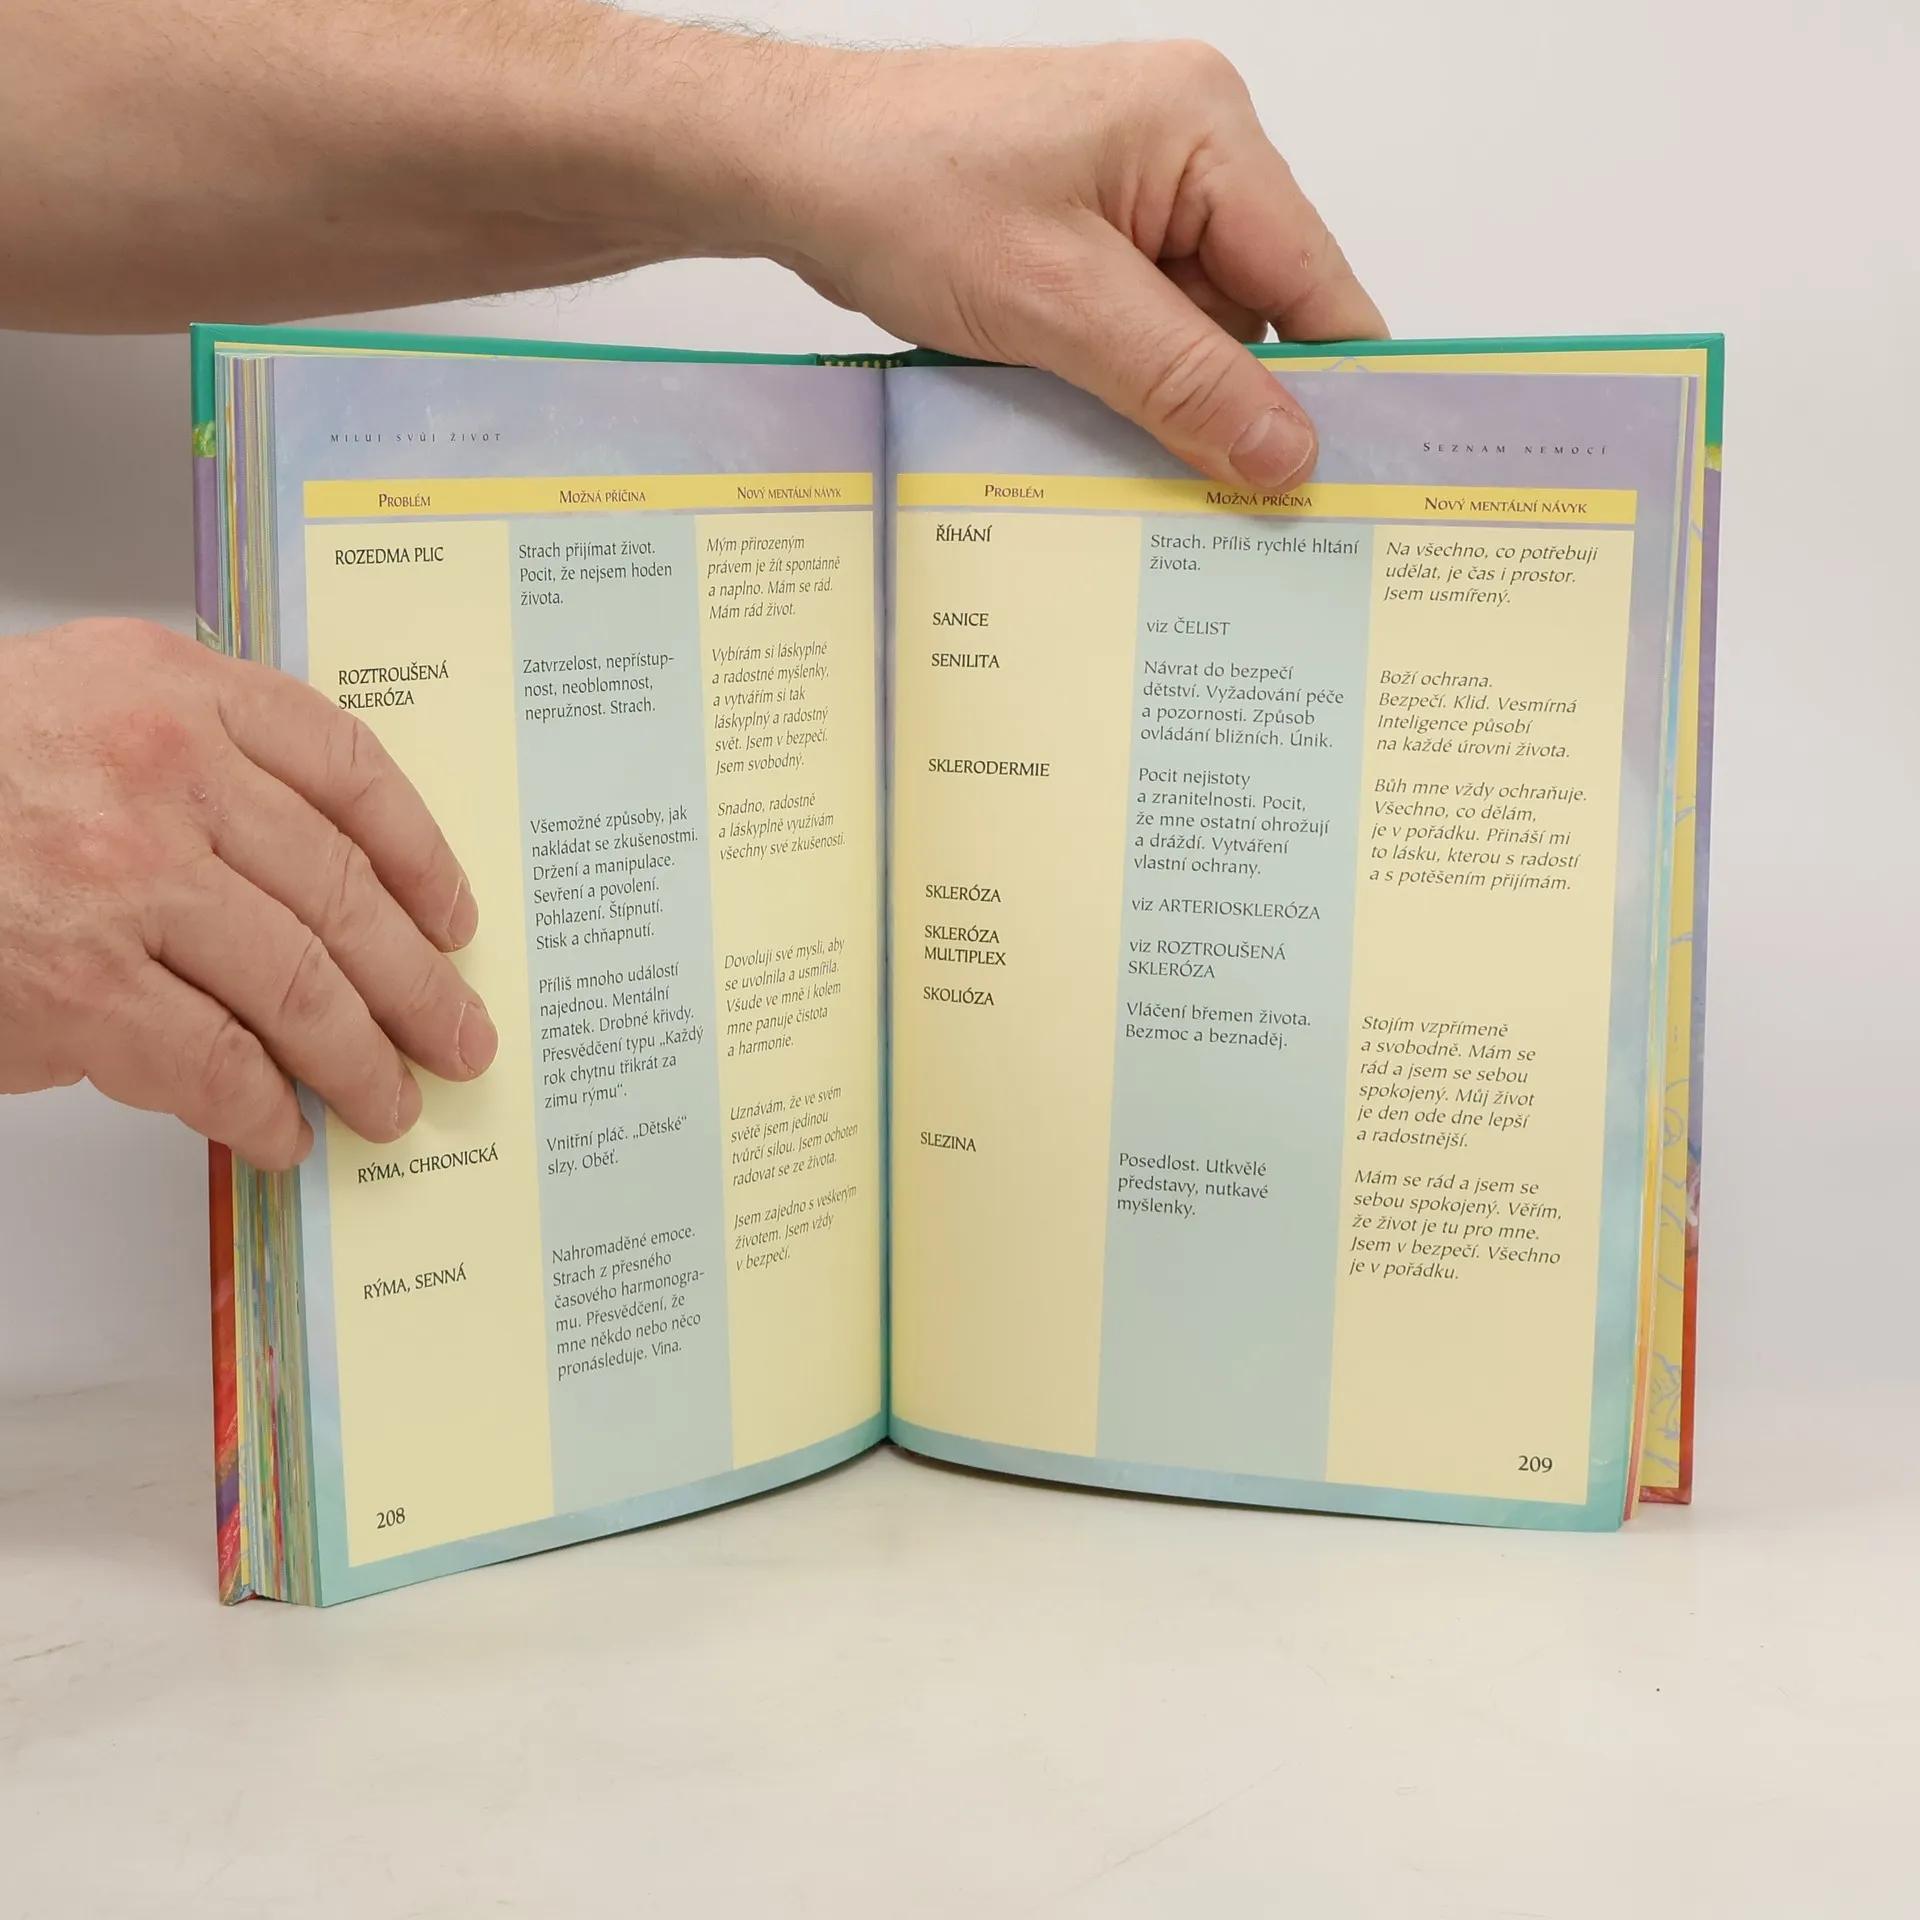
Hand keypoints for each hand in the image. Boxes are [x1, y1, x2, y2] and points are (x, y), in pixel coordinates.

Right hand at [0, 620, 496, 1168]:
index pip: (346, 766)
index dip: (420, 854)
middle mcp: (163, 770)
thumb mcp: (69, 711)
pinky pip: (217, 1062)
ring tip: (391, 1101)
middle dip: (420, 982)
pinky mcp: (79, 987)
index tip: (455, 914)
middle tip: (458, 1035)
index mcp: (169, 688)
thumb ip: (191, 764)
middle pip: (344, 890)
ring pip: (302, 985)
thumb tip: (306, 891)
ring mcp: (125, 879)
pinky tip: (281, 1130)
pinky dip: (263, 1108)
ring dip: (361, 1060)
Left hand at [733, 40, 1387, 487]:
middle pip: (1260, 310)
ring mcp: (1134, 192)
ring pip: (1195, 329)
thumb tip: (1286, 452)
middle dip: (1238, 403)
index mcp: (1204, 129)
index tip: (1344, 482)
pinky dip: (1123, 381)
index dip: (1333, 385)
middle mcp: (1185, 149)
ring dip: (1169, 399)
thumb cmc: (901, 189)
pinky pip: (1139, 325)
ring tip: (1137, 462)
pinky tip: (1094, 424)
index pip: (1315, 278)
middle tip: (1232, 506)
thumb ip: (1182, 380)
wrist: (789, 166)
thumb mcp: (1058, 303)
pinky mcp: (1087, 232)